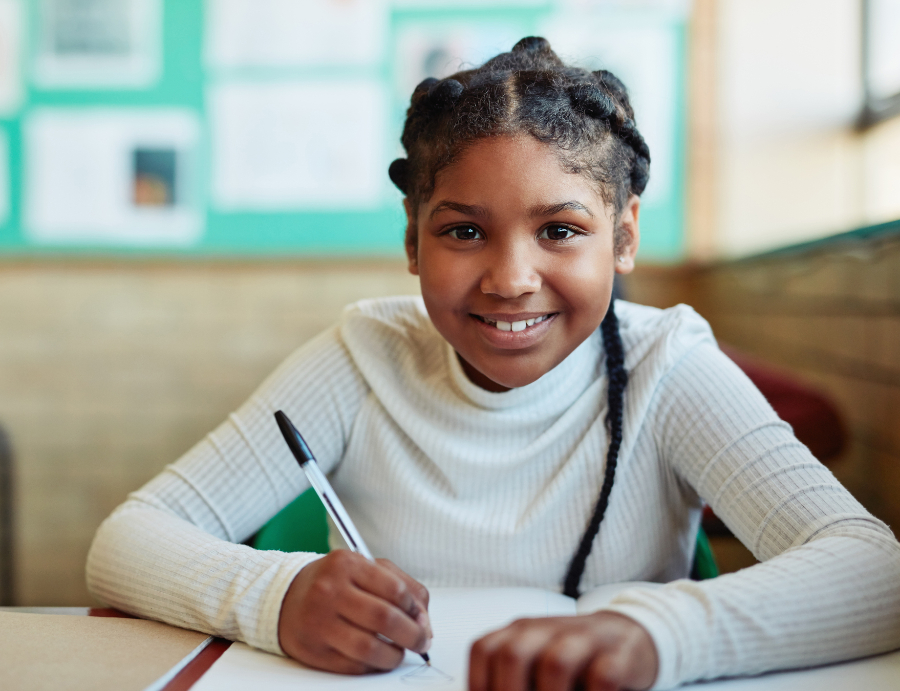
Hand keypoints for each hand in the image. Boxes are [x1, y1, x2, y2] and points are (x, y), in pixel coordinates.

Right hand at [278, 550, 431, 673]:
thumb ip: (402, 587)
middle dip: (412, 636)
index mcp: (347, 564)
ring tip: (398, 653)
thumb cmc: (335, 582)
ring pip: (369, 648)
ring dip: (394, 656)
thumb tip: (424, 622)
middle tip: (421, 643)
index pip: (395, 589)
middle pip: (385, 619)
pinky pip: (353, 665)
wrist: (285, 597)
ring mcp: (319, 621)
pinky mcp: (313, 650)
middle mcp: (330, 590)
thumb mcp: (366, 569)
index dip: (415, 609)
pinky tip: (376, 658)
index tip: (420, 619)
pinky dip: (372, 665)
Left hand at [469, 611, 657, 690]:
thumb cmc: (573, 657)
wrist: (627, 634)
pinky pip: (603, 676)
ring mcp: (584, 639)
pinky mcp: (618, 655)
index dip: (479, 683)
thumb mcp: (537, 661)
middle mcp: (548, 629)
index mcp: (522, 631)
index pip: (484, 649)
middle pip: (513, 653)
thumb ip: (514, 678)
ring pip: (556, 662)